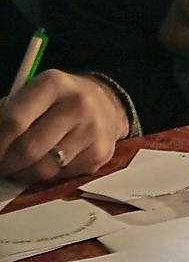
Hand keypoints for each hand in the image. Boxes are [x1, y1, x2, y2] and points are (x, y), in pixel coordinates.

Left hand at [0, 71, 128, 181]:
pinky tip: (47, 164)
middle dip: (7, 164)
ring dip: (24, 174)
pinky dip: (48, 176)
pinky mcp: (100, 153)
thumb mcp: (33, 94)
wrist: (105, 104)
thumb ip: (8, 114)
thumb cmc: (58, 101)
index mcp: (54, 84)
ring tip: (20, 167)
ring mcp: (93, 131)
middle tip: (2, 165)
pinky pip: (62, 176)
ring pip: (44, 169)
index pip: (14, 121)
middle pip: (28, 149)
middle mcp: (78, 105)